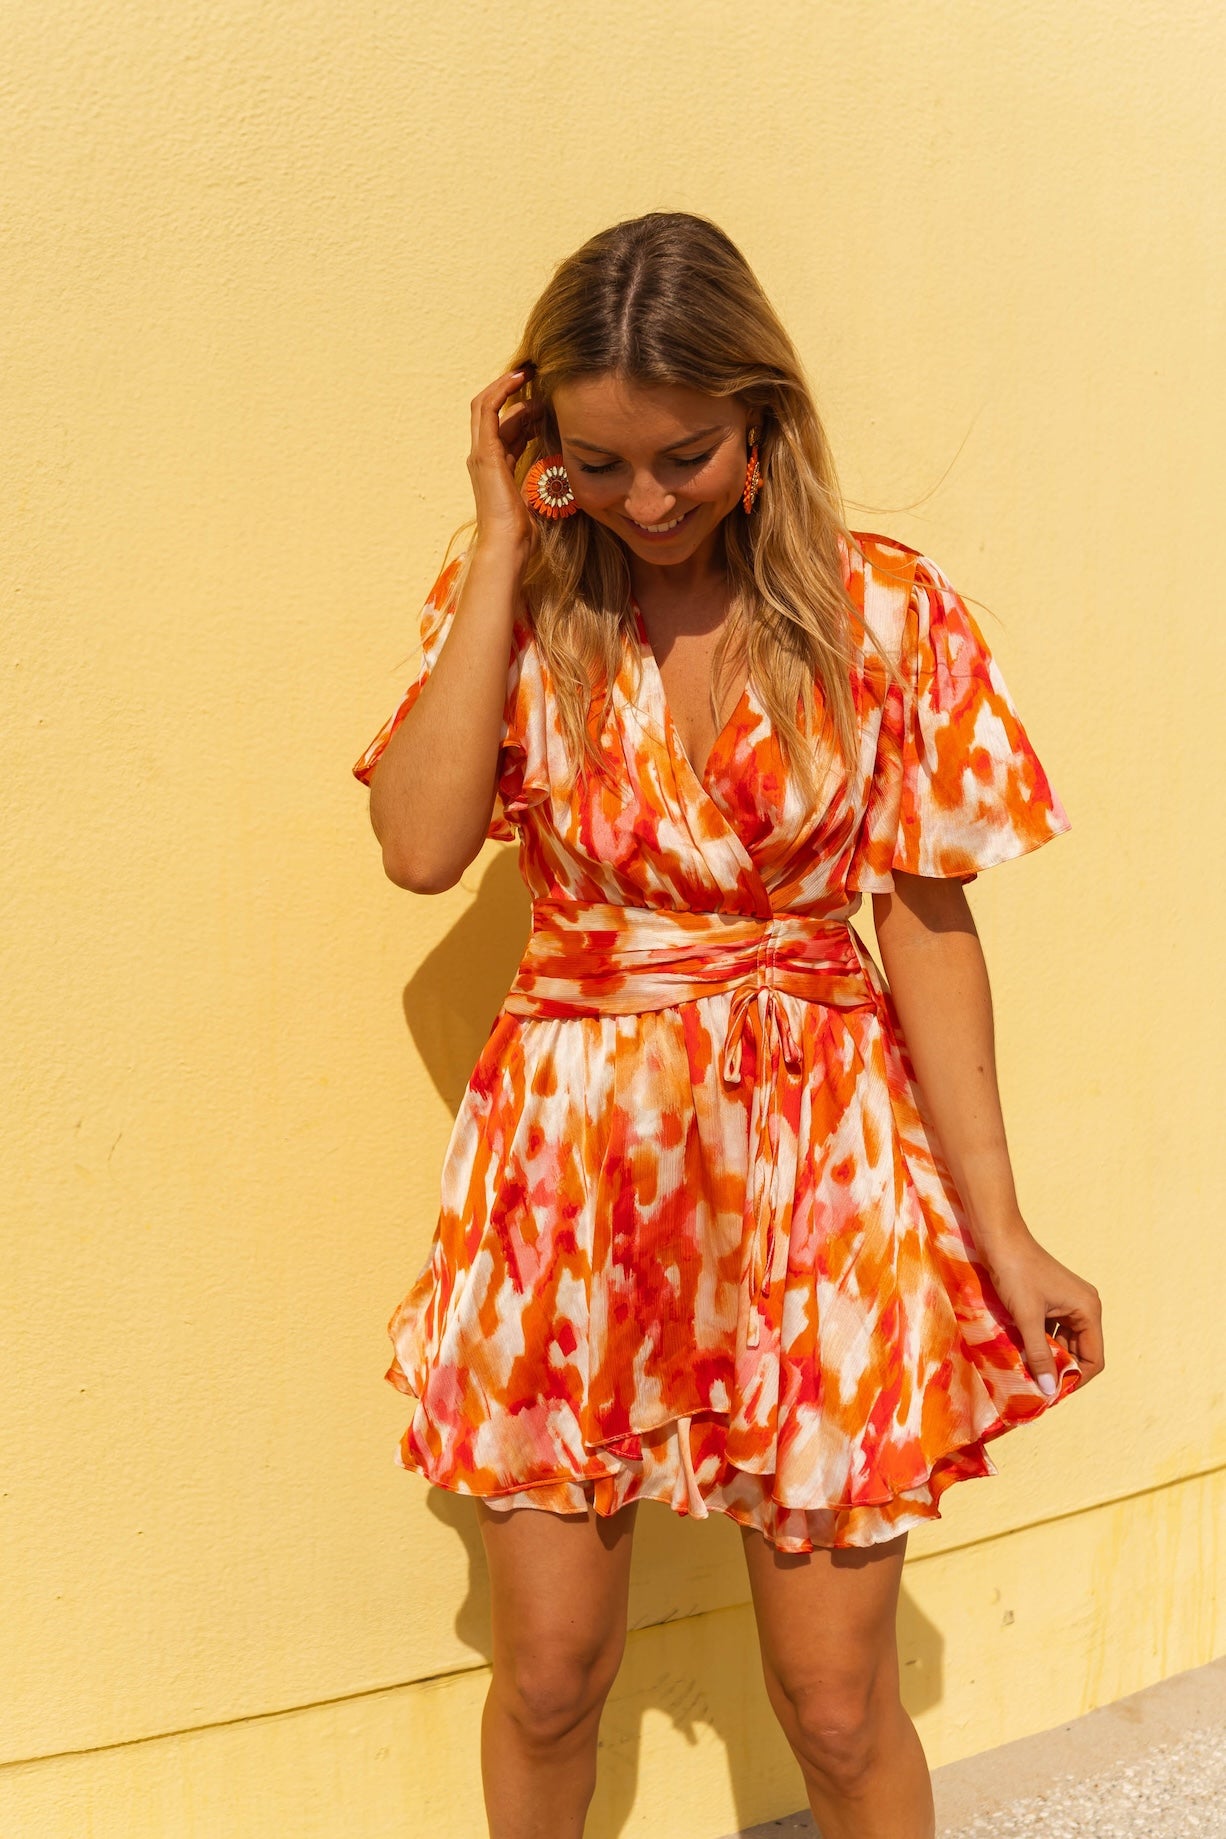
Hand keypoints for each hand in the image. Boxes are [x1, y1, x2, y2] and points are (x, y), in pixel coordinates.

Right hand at [467, 366, 543, 553]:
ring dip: (508, 385)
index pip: (507, 429)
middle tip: (536, 373)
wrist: (508, 545)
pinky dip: (502, 390)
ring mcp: (480, 454)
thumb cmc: (523, 532)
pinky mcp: (484, 453)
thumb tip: (562, 470)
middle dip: (512, 390)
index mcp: (495, 467)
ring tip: (531, 371)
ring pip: (487, 405)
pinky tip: (520, 378)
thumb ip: (545, 481)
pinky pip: (488, 410)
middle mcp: (483, 457)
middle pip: (493, 412)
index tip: (545, 400)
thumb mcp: (539, 498)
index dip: (524, 411)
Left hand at [977, 1226, 1104, 1393]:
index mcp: (1088, 1311)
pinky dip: (1038, 1342)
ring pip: (1063, 1342)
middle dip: (1060, 1370)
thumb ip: (1040, 1355)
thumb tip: (1050, 1391)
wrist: (999, 1237)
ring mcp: (1068, 1303)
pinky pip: (1051, 1330)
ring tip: (1027, 1372)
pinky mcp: (1051, 1300)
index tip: (1052, 1393)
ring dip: (1047, 1357)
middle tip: (1037, 1387)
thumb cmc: (1016, 1273)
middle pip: (1079, 1352)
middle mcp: (1084, 1307)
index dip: (1075, 1379)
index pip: (1093, 1359)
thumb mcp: (1027, 1318)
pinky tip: (1021, 1351)